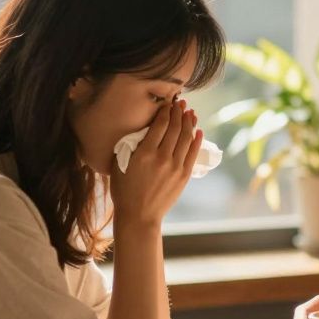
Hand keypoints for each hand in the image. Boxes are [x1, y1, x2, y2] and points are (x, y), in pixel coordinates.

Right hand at [110, 98, 202, 226]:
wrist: (139, 216)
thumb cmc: (124, 190)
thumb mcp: (119, 164)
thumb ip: (130, 145)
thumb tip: (142, 129)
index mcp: (144, 153)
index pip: (160, 124)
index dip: (166, 111)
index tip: (168, 103)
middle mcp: (162, 157)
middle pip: (175, 128)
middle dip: (179, 112)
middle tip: (181, 103)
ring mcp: (175, 166)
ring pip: (186, 137)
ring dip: (189, 122)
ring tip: (190, 112)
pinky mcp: (184, 175)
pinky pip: (193, 152)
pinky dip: (197, 139)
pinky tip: (198, 129)